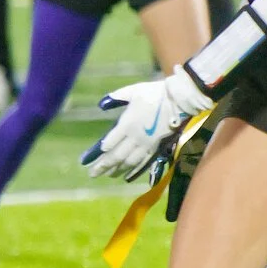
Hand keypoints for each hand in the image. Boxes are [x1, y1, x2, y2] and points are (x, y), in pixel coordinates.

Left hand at [82, 69, 211, 180]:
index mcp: (127, 124)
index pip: (109, 143)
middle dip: (103, 166)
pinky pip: (143, 162)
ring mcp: (146, 144)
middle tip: (92, 174)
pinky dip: (134, 171)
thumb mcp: (132, 91)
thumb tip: (101, 105)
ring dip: (117, 170)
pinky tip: (127, 176)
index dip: (98, 153)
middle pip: (117, 156)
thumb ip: (116, 97)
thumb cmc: (154, 94)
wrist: (179, 101)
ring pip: (129, 161)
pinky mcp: (156, 147)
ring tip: (107, 175)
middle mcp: (135, 137)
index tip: (87, 160)